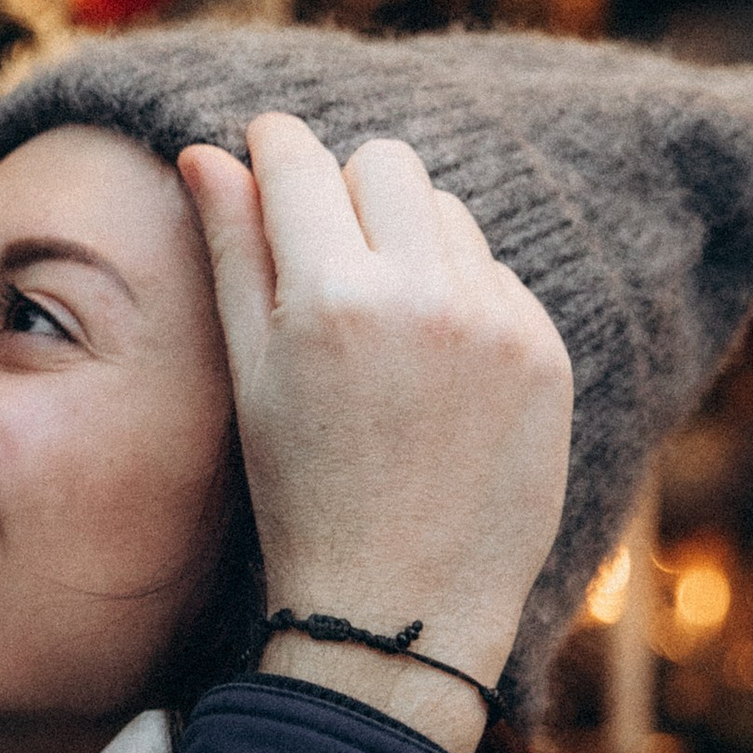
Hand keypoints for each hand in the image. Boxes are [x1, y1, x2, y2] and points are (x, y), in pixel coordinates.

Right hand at [179, 115, 571, 752]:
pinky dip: (462, 297)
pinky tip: (434, 371)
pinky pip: (496, 274)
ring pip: (448, 211)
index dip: (275, 145)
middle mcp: (422, 294)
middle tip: (324, 256)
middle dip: (347, 189)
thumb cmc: (301, 495)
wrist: (402, 607)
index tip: (266, 148)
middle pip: (386, 162)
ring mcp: (495, 321)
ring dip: (410, 239)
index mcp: (330, 297)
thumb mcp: (250, 376)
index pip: (301, 160)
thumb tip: (206, 152)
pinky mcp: (545, 351)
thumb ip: (233, 253)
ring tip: (383, 326)